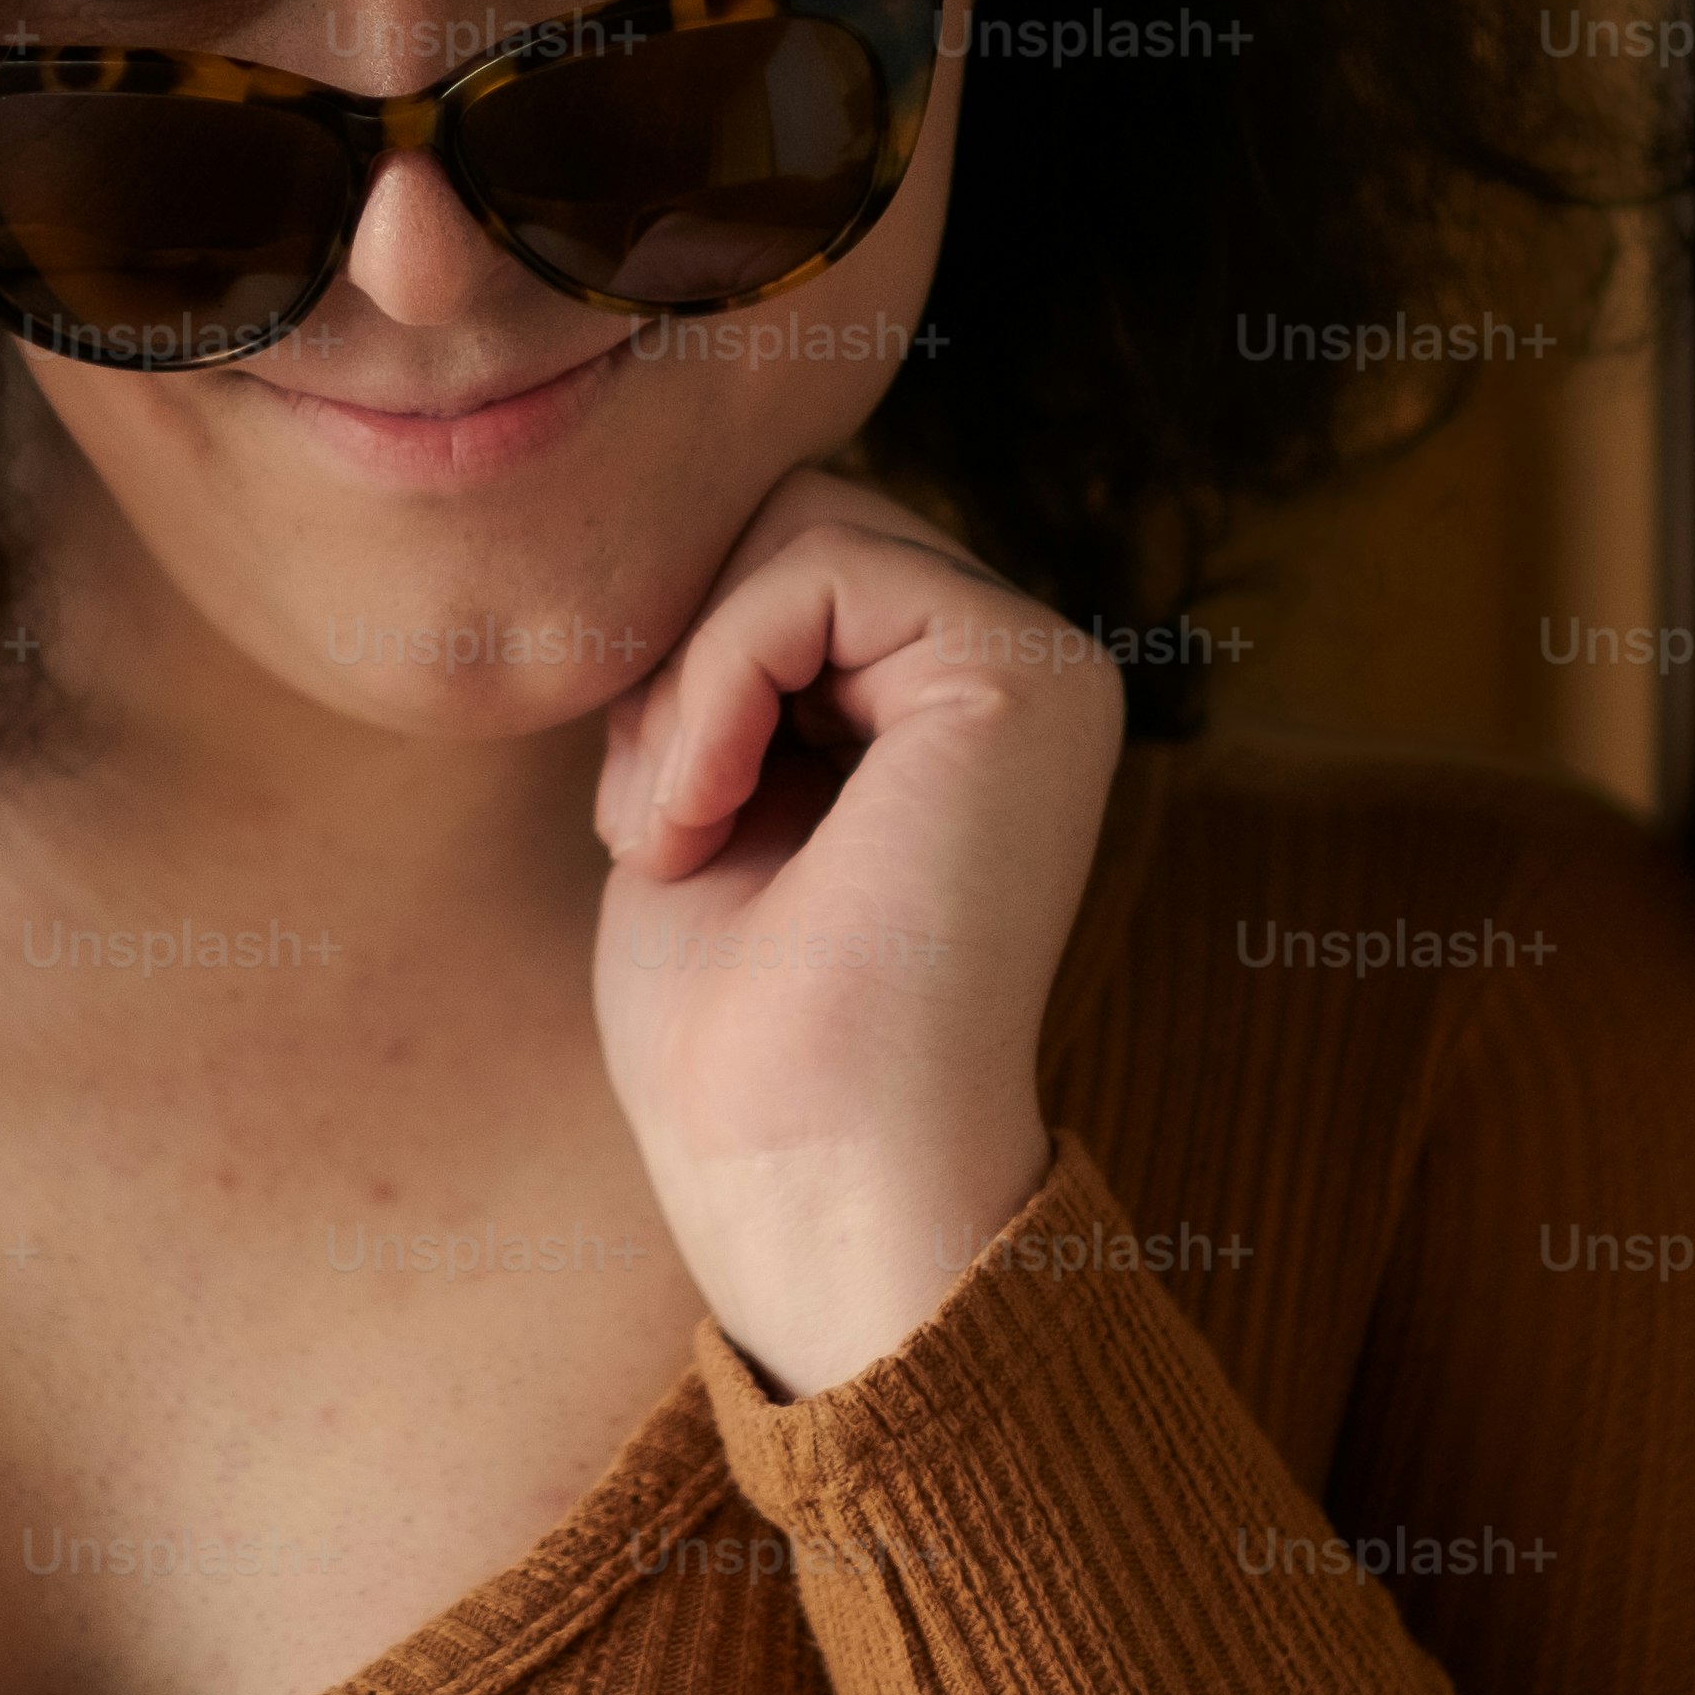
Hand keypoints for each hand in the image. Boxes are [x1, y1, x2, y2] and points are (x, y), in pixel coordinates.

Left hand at [587, 465, 1124, 1393]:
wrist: (805, 1174)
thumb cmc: (737, 1036)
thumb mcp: (710, 794)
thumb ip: (728, 664)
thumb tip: (677, 534)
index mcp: (960, 706)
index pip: (784, 562)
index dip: (678, 663)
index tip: (652, 822)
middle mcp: (1023, 672)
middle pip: (790, 520)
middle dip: (679, 659)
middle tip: (655, 823)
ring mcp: (1043, 667)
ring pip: (796, 526)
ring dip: (687, 682)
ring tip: (679, 829)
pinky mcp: (1026, 676)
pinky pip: (813, 566)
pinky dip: (714, 682)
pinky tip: (710, 817)